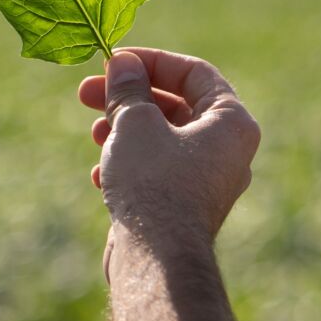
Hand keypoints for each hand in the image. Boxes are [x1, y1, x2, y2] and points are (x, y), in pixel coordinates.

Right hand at [78, 48, 260, 250]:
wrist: (156, 258)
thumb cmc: (153, 183)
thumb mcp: (135, 123)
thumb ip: (128, 88)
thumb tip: (122, 64)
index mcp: (232, 123)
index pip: (194, 73)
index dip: (151, 62)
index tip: (114, 62)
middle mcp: (228, 151)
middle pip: (176, 106)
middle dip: (129, 98)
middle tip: (87, 92)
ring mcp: (206, 182)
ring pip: (162, 139)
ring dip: (124, 130)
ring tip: (95, 133)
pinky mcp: (184, 207)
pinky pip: (157, 171)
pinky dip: (129, 164)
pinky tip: (100, 175)